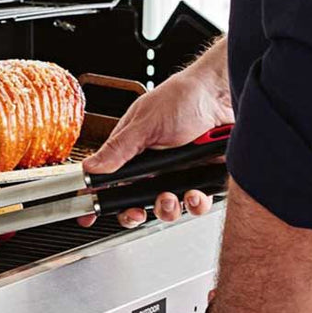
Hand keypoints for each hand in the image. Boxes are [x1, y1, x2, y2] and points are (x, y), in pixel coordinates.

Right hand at [79, 38, 232, 227]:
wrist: (223, 95)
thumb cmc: (183, 98)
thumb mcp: (144, 123)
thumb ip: (118, 149)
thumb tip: (91, 168)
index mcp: (131, 151)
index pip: (109, 181)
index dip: (100, 201)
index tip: (89, 217)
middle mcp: (152, 166)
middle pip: (135, 202)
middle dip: (136, 213)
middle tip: (137, 212)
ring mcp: (177, 174)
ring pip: (166, 207)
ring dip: (168, 208)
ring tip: (171, 196)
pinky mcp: (201, 179)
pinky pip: (195, 203)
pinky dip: (196, 203)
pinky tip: (195, 192)